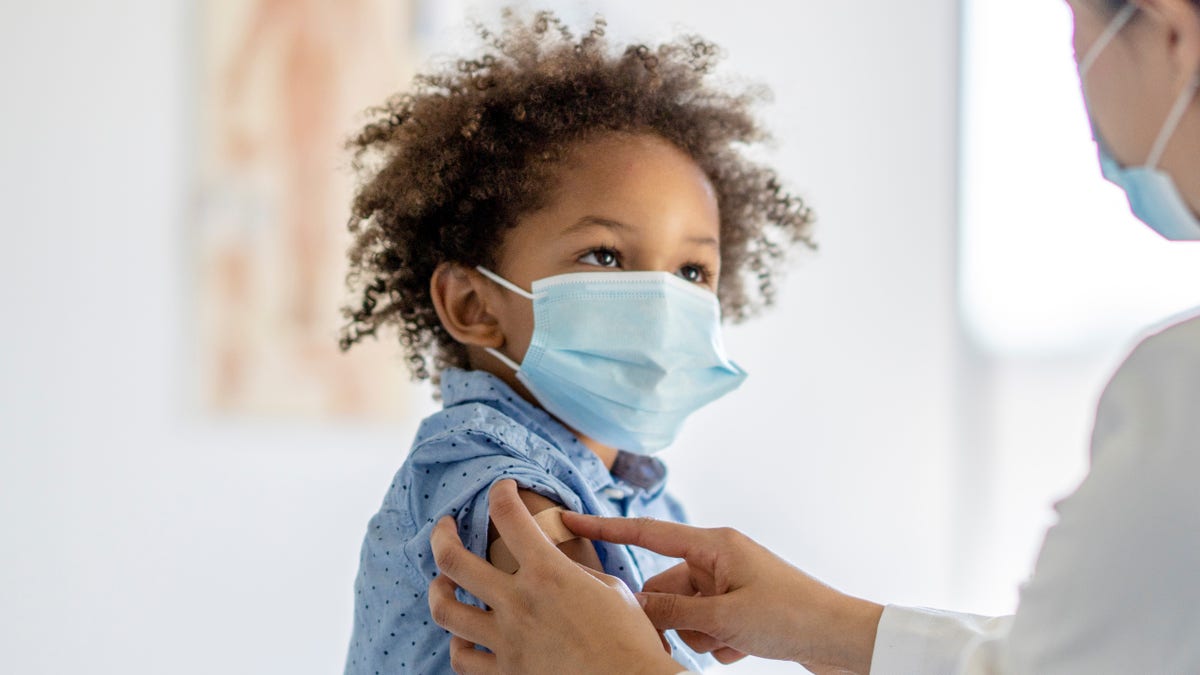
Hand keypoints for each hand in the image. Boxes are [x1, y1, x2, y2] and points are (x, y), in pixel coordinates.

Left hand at [428, 480, 680, 674]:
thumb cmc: (630, 639)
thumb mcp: (609, 588)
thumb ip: (572, 572)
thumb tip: (556, 565)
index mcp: (547, 573)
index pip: (508, 515)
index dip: (501, 492)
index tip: (503, 488)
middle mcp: (518, 603)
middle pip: (453, 560)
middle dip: (442, 535)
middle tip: (444, 527)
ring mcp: (507, 641)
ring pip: (445, 610)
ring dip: (438, 590)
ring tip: (442, 583)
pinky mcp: (505, 674)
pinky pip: (462, 658)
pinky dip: (458, 643)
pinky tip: (463, 635)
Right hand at [562, 513, 884, 674]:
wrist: (842, 639)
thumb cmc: (790, 616)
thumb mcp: (722, 616)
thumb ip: (672, 610)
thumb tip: (633, 605)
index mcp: (713, 544)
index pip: (646, 533)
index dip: (605, 529)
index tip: (567, 519)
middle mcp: (719, 558)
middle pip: (665, 586)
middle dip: (672, 617)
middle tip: (699, 635)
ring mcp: (730, 584)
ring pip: (684, 612)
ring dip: (698, 635)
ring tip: (729, 644)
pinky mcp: (740, 608)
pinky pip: (706, 627)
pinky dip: (717, 643)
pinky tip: (742, 650)